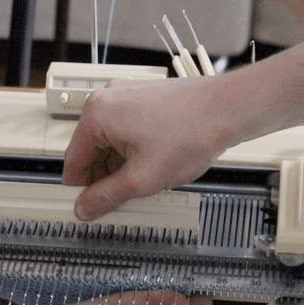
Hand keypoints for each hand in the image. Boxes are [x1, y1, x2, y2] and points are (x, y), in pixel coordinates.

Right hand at [63, 76, 236, 220]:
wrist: (229, 109)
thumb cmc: (192, 131)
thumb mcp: (143, 178)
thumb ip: (107, 196)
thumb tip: (85, 207)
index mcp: (97, 114)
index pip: (74, 161)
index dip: (79, 190)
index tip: (86, 208)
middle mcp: (108, 99)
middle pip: (91, 151)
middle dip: (103, 178)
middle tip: (118, 203)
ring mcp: (127, 96)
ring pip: (111, 142)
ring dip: (120, 167)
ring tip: (142, 186)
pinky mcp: (144, 99)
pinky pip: (127, 131)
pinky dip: (133, 152)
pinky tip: (151, 169)